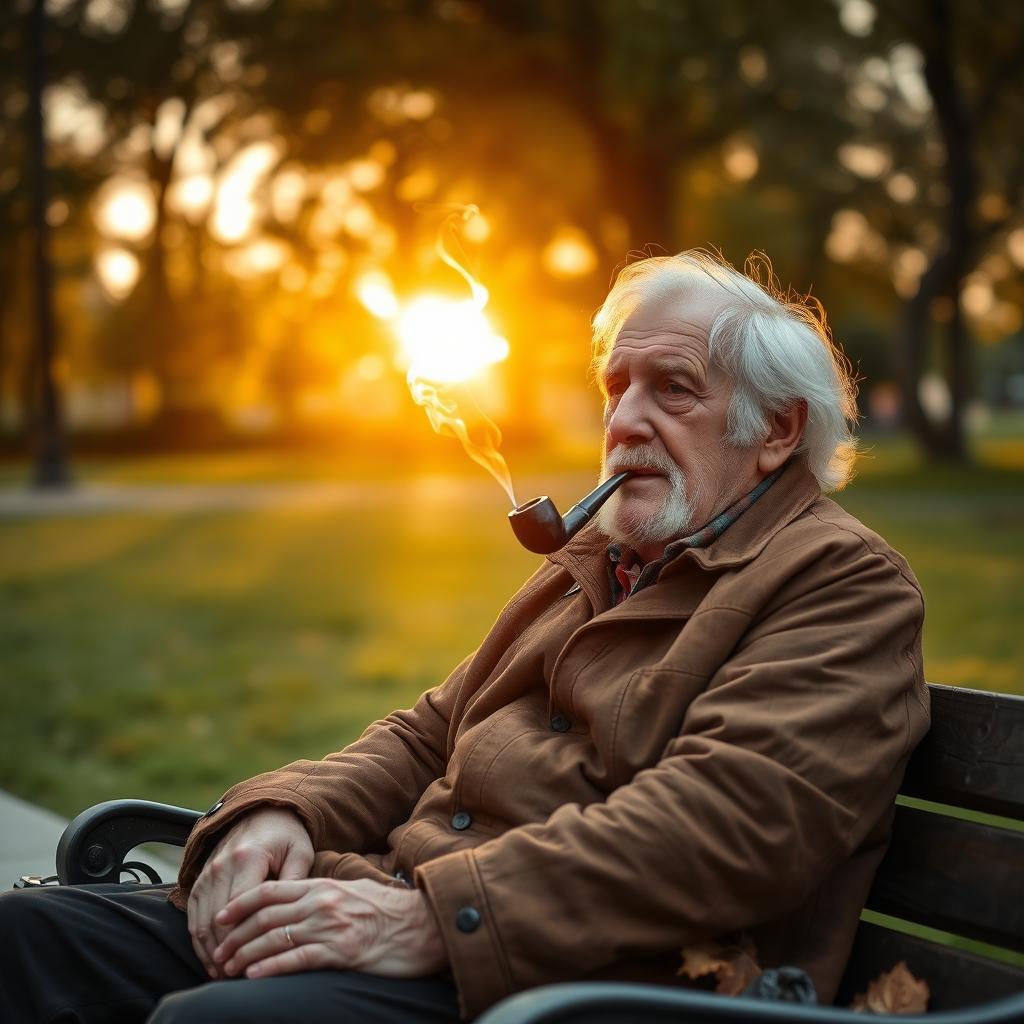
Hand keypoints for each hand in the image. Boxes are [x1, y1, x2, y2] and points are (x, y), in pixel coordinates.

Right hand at [187, 807, 313, 978]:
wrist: (262, 812)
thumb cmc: (287, 835)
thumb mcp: (300, 852)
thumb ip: (295, 881)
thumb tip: (292, 914)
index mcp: (248, 858)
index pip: (239, 907)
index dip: (243, 937)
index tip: (252, 960)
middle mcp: (222, 865)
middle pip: (216, 919)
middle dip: (225, 950)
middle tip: (237, 975)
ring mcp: (207, 872)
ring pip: (200, 920)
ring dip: (209, 950)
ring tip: (223, 974)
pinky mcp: (200, 878)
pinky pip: (193, 914)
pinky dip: (199, 939)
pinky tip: (211, 957)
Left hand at [212, 878, 447, 979]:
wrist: (426, 924)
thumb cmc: (390, 911)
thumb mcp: (353, 892)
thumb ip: (324, 895)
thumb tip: (297, 903)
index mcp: (324, 886)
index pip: (272, 890)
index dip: (241, 903)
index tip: (221, 917)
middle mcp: (323, 902)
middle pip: (266, 915)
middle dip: (236, 935)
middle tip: (217, 951)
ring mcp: (332, 926)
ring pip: (276, 937)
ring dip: (245, 953)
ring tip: (227, 967)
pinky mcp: (342, 951)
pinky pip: (298, 958)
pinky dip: (271, 967)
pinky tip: (254, 975)